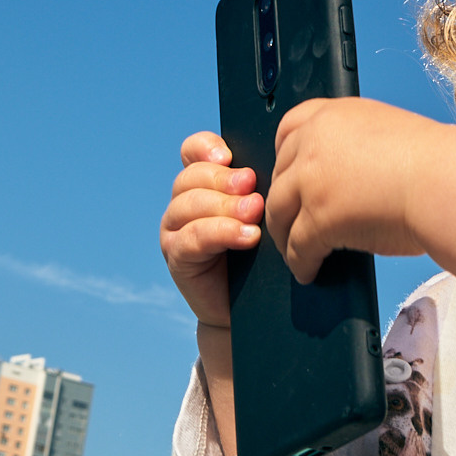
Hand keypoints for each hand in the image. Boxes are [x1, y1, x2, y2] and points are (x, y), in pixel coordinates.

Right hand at [160, 132, 263, 329]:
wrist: (252, 308)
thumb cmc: (262, 255)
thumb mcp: (263, 214)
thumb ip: (259, 188)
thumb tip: (281, 160)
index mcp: (202, 182)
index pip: (193, 150)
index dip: (206, 147)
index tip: (229, 156)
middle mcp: (183, 201)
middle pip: (192, 176)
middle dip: (224, 180)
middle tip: (253, 187)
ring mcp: (175, 228)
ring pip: (190, 204)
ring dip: (225, 207)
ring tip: (255, 214)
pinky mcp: (176, 256)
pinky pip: (192, 238)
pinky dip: (220, 233)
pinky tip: (247, 237)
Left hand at [267, 97, 455, 285]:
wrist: (446, 183)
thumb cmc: (435, 164)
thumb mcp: (385, 133)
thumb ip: (356, 147)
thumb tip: (346, 179)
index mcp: (333, 115)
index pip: (288, 129)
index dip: (284, 157)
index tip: (286, 175)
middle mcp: (314, 141)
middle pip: (280, 173)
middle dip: (284, 199)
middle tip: (289, 220)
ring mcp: (311, 179)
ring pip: (280, 211)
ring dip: (284, 235)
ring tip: (293, 251)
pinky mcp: (317, 218)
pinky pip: (298, 246)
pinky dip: (300, 262)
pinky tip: (308, 271)